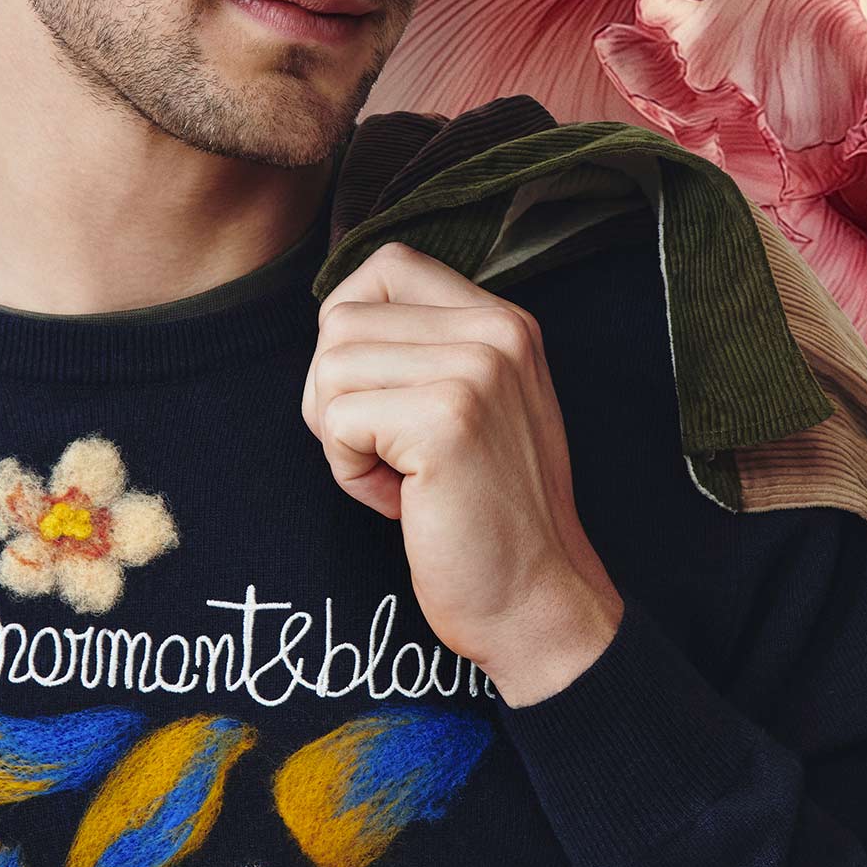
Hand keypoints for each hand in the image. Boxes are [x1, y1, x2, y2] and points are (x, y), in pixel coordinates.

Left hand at [301, 240, 624, 705]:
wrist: (536, 601)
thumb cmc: (485, 513)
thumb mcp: (472, 405)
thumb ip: (422, 350)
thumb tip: (335, 320)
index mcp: (504, 321)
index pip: (386, 265)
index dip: (350, 327)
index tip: (378, 396)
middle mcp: (496, 332)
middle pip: (341, 318)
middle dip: (336, 394)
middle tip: (387, 452)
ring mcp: (475, 371)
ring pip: (330, 367)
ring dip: (341, 436)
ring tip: (399, 477)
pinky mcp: (445, 421)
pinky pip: (335, 420)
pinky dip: (348, 472)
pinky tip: (400, 502)